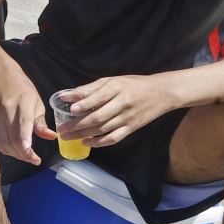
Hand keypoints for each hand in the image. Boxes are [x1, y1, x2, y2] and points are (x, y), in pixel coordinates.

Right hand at [0, 61, 55, 162]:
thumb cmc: (22, 88)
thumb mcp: (36, 102)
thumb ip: (41, 122)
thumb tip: (51, 137)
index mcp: (22, 103)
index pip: (22, 125)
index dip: (25, 142)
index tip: (31, 155)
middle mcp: (5, 110)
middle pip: (12, 138)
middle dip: (24, 154)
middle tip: (34, 159)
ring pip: (3, 142)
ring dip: (15, 154)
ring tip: (25, 156)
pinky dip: (4, 149)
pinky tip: (13, 150)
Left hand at [57, 75, 177, 147]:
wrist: (162, 93)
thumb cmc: (133, 85)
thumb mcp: (113, 80)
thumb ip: (91, 88)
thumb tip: (68, 95)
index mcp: (117, 88)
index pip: (99, 97)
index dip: (84, 104)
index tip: (70, 109)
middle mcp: (123, 104)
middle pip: (98, 117)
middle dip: (78, 124)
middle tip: (62, 129)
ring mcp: (128, 118)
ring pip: (104, 129)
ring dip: (84, 134)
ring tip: (68, 137)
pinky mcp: (132, 128)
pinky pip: (115, 138)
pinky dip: (100, 142)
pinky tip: (87, 142)